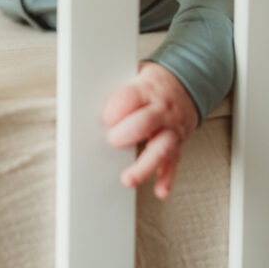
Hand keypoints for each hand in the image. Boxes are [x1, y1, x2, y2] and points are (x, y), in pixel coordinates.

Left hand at [102, 62, 198, 200]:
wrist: (185, 84)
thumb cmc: (150, 85)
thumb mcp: (134, 77)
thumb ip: (117, 91)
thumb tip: (83, 101)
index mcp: (146, 90)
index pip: (129, 99)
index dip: (114, 110)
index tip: (105, 118)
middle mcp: (161, 110)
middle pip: (144, 123)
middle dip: (124, 135)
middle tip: (111, 141)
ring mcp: (172, 129)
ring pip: (161, 148)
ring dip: (144, 166)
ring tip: (128, 179)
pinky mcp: (178, 145)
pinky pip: (174, 163)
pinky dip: (167, 178)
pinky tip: (159, 190)